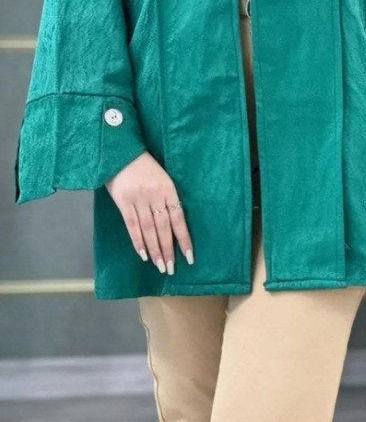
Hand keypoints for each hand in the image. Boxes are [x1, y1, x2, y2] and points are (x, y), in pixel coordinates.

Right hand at [105, 151, 193, 272]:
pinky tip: (143, 255)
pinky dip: (138, 241)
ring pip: (148, 230)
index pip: (178, 219)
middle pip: (163, 228)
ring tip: (159, 266)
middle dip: (168, 250)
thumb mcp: (162, 177)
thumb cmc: (144, 165)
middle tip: (170, 269)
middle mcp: (154, 196)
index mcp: (168, 189)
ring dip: (154, 250)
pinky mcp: (123, 203)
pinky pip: (132, 225)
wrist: (121, 152)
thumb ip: (167, 197)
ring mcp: (138, 200)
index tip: (189, 257)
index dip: (184, 239)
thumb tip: (174, 223)